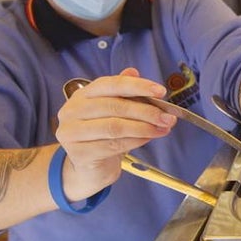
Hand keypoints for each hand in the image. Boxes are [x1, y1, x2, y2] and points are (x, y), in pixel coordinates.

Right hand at [54, 67, 177, 199]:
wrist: (89, 168)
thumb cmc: (103, 136)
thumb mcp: (113, 112)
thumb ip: (123, 93)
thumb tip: (135, 71)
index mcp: (82, 95)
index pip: (111, 84)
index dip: (137, 86)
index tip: (161, 92)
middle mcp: (72, 111)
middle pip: (114, 106)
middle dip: (146, 111)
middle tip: (168, 116)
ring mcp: (72, 132)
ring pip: (115, 126)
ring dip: (144, 127)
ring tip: (163, 128)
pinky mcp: (78, 153)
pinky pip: (114, 145)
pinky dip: (136, 141)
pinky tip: (149, 138)